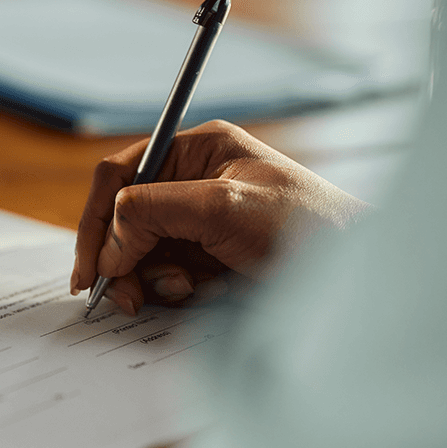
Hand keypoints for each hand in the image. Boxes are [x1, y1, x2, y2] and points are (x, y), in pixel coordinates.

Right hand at [71, 120, 368, 313]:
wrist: (356, 279)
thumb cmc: (309, 228)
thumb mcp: (224, 206)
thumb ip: (154, 211)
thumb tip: (108, 242)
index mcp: (196, 153)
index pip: (120, 175)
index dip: (95, 220)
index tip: (89, 266)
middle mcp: (192, 184)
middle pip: (123, 219)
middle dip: (119, 258)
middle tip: (121, 294)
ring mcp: (200, 225)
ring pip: (139, 254)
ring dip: (148, 278)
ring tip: (181, 290)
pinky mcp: (208, 261)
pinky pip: (163, 277)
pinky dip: (169, 292)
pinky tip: (197, 294)